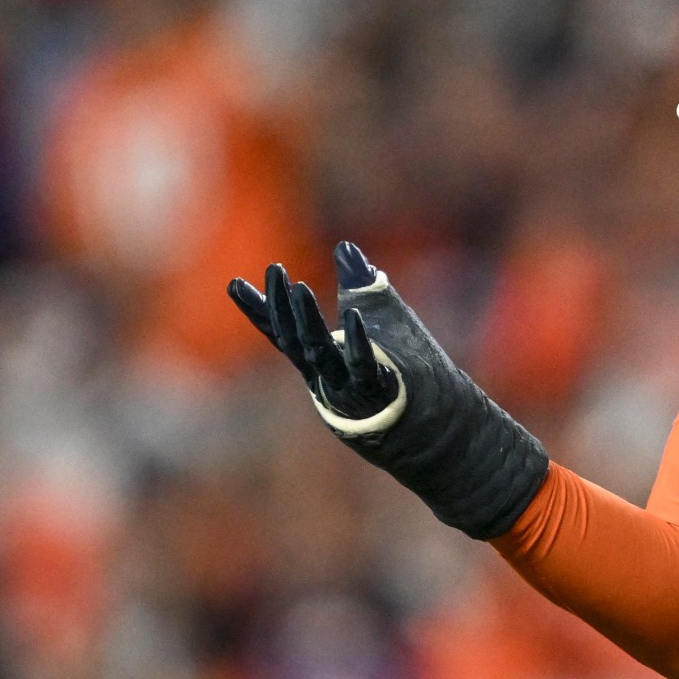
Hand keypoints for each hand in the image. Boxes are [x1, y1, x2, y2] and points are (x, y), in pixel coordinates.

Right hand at [228, 244, 549, 539]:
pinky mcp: (380, 398)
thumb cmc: (416, 374)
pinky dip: (358, 341)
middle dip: (281, 307)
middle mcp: (330, 379)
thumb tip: (345, 246)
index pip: (283, 334)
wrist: (446, 432)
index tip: (232, 284)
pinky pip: (364, 368)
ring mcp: (351, 392)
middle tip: (274, 270)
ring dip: (307, 321)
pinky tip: (354, 313)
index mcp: (325, 364)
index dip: (259, 311)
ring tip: (297, 286)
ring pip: (320, 355)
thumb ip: (363, 287)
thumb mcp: (387, 321)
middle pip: (296, 341)